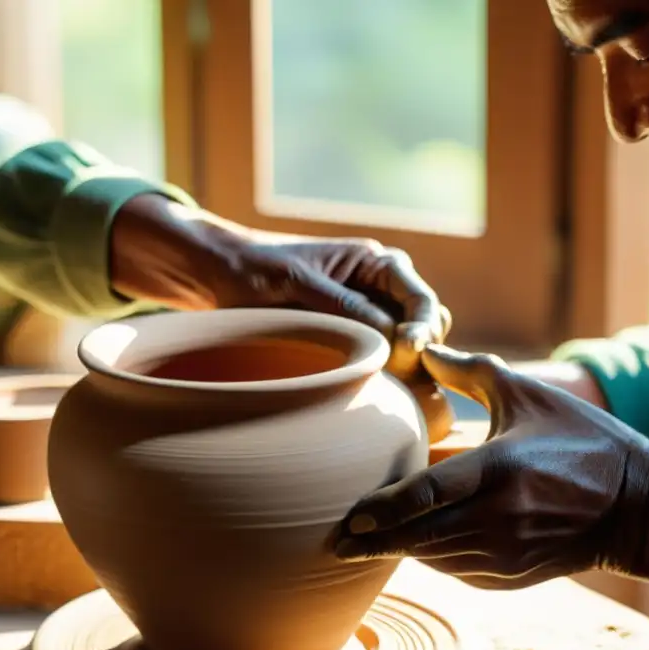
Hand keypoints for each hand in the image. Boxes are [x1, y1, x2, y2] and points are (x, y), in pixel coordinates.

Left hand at [214, 234, 448, 378]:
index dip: (422, 330)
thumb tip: (395, 335)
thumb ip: (346, 306)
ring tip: (380, 382)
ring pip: (410, 347)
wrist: (220, 273)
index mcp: (376, 263)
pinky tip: (366, 386)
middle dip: (420, 352)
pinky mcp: (354, 336)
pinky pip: (384, 358)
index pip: (423, 300)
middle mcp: (382, 287)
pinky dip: (384, 373)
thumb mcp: (300, 285)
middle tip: (391, 374)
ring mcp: (370, 313)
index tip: (406, 353)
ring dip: (404, 366)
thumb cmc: (255, 269)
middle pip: (428, 326)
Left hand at [335, 345, 648, 588]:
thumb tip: (422, 349)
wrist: (636, 507)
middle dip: (374, 542)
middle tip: (335, 539)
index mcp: (500, 469)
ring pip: (432, 558)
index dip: (382, 510)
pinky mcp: (510, 577)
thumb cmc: (580, 440)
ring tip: (362, 541)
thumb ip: (471, 372)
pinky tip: (413, 544)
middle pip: (418, 538)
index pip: (427, 494)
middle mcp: (500, 518)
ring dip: (400, 550)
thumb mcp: (529, 395)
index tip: (348, 518)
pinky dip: (431, 557)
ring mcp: (506, 555)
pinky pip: (455, 571)